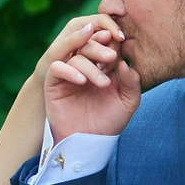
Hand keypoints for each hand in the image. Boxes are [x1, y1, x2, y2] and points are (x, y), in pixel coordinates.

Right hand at [41, 13, 139, 139]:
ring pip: (75, 56)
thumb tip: (126, 62)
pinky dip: (69, 71)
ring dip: (89, 66)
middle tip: (111, 57)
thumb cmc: (108, 123)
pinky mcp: (53, 83)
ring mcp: (68, 73)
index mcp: (102, 66)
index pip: (104, 45)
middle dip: (100, 49)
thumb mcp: (127, 103)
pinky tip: (82, 81)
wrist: (87, 143)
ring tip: (103, 82)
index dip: (112, 42)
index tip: (121, 42)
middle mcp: (85, 66)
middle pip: (88, 45)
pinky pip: (57, 68)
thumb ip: (131, 83)